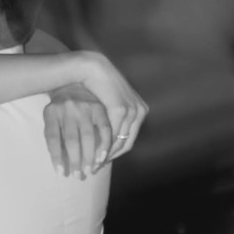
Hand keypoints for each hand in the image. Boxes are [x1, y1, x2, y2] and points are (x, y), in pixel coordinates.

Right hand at [47, 56, 146, 176]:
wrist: (93, 68)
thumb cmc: (97, 86)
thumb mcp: (111, 103)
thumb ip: (115, 118)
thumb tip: (111, 136)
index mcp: (141, 110)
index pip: (129, 140)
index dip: (116, 153)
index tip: (101, 160)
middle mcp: (139, 110)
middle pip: (126, 143)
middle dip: (111, 156)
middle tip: (95, 165)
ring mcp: (132, 109)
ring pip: (119, 140)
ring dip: (106, 153)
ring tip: (92, 161)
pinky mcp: (120, 108)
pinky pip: (112, 133)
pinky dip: (103, 144)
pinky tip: (92, 150)